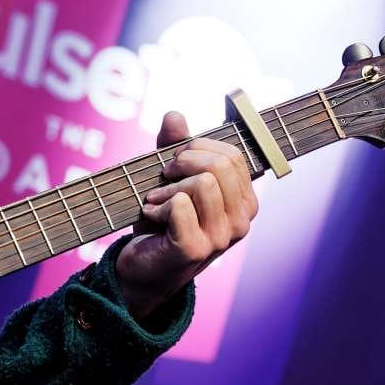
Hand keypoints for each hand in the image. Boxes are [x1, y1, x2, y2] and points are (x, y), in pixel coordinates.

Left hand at [115, 111, 257, 322]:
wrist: (140, 268)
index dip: (197, 148)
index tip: (175, 162)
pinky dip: (157, 205)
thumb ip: (174, 146)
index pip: (232, 156)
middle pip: (219, 165)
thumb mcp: (169, 178)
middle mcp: (241, 221)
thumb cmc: (160, 221)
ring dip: (167, 188)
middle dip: (181, 163)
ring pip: (202, 183)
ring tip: (156, 202)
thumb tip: (174, 115)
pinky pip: (180, 205)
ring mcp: (221, 238)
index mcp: (244, 202)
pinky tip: (152, 217)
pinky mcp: (196, 249)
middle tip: (163, 179)